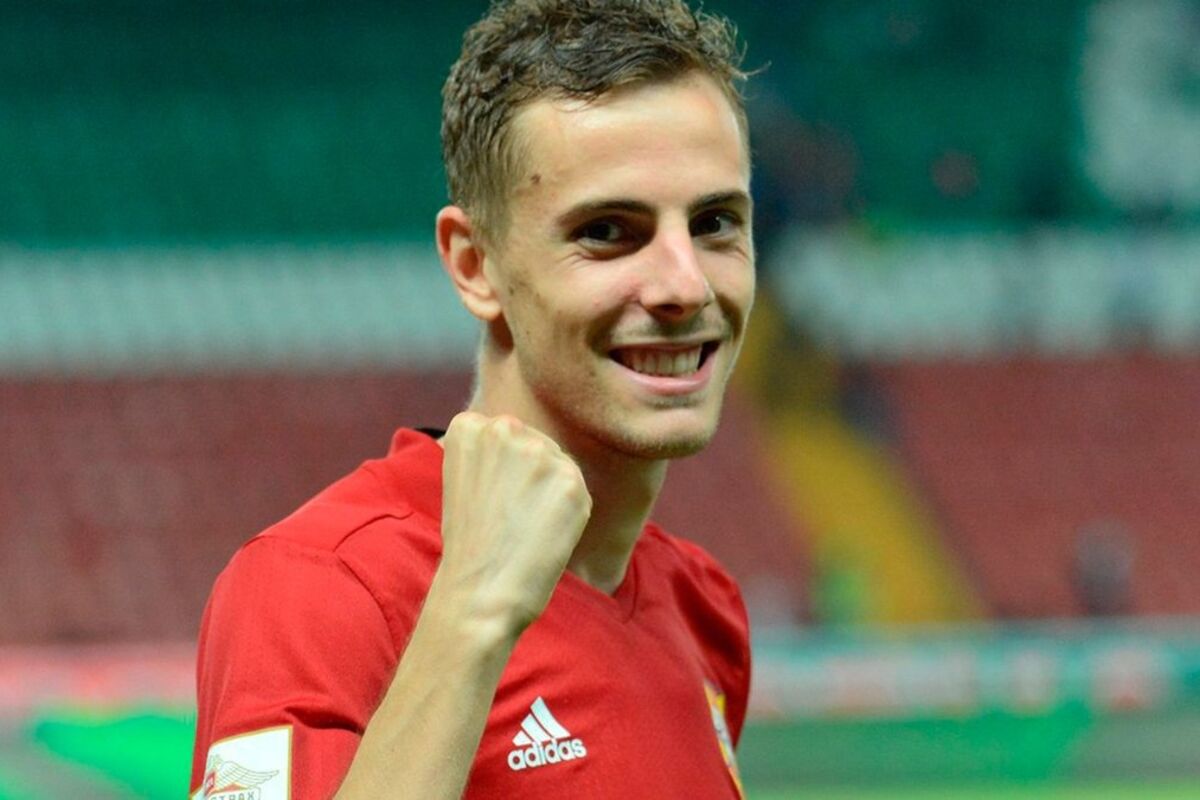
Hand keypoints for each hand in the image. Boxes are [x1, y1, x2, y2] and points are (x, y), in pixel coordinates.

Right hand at [436, 411, 591, 638]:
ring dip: (552, 496)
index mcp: (470, 425)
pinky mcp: (569, 480)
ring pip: (560, 467)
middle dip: (531, 479)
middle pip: (537, 445)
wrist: (478, 594)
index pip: (506, 435)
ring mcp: (539, 452)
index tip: (488, 499)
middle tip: (509, 519)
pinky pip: (578, 492)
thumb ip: (492, 452)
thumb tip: (533, 445)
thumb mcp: (464, 479)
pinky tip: (544, 535)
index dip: (503, 472)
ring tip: (525, 528)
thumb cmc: (470, 545)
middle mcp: (504, 428)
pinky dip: (569, 516)